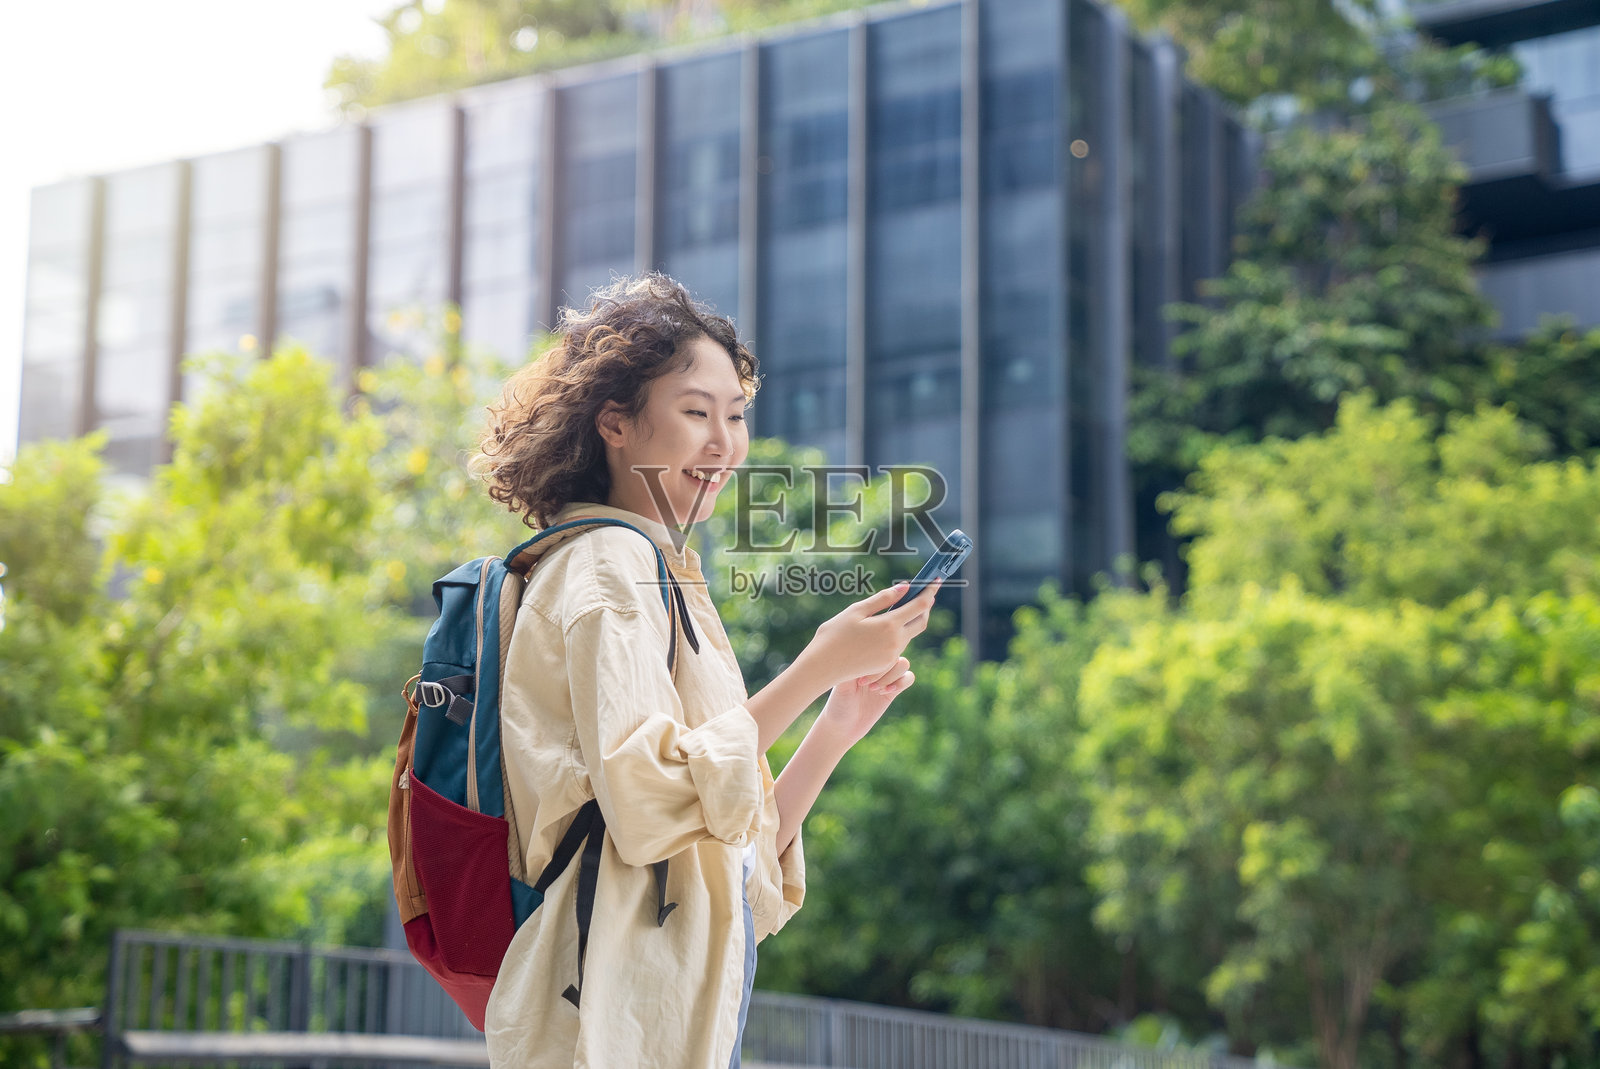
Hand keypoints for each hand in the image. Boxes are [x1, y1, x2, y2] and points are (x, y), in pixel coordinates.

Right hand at [800, 578, 939, 688]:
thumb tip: (904, 588)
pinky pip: (898, 645)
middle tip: (923, 593)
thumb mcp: (856, 611)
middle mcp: (895, 642)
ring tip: (904, 605)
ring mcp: (891, 656)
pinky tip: (888, 625)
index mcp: (889, 625)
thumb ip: (882, 599)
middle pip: (921, 622)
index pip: (920, 606)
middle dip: (925, 607)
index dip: (929, 591)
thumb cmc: (833, 635)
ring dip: (910, 620)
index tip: (936, 580)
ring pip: (910, 634)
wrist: (821, 668)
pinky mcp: (885, 665)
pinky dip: (899, 632)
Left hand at [817, 656, 915, 745]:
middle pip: (894, 652)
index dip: (874, 659)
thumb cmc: (837, 703)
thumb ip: (853, 668)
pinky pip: (909, 678)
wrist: (844, 726)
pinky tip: (886, 693)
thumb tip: (863, 651)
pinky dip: (901, 683)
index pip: (878, 645)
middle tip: (864, 685)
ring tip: (874, 689)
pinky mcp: (893, 690)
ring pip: (904, 664)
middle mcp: (875, 664)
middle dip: (883, 669)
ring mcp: (886, 676)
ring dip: (892, 676)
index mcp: (862, 657)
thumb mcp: (841, 685)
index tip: (859, 677)